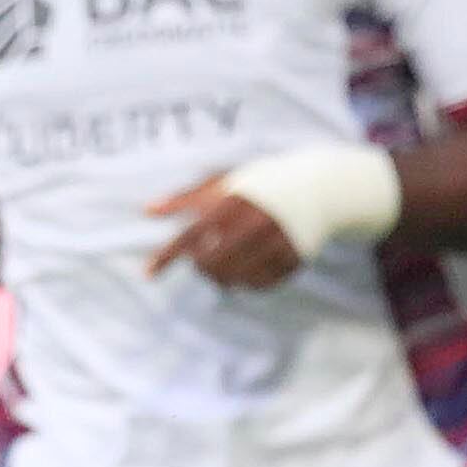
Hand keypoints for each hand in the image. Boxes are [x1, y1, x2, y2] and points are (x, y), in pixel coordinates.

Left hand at [145, 176, 307, 290]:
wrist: (318, 187)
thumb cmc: (262, 183)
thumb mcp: (226, 181)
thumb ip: (187, 197)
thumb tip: (148, 210)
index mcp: (234, 202)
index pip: (191, 234)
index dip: (168, 256)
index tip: (148, 273)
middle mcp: (254, 224)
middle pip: (210, 264)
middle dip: (201, 267)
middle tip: (204, 261)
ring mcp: (276, 244)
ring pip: (233, 279)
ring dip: (221, 278)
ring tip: (225, 266)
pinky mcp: (293, 260)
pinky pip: (259, 285)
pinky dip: (247, 281)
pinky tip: (249, 268)